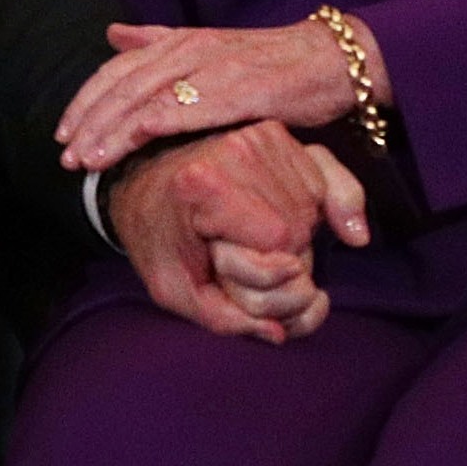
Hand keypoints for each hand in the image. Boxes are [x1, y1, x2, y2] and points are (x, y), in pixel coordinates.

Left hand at [59, 16, 392, 172]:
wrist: (328, 58)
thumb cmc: (268, 61)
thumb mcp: (207, 46)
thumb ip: (158, 40)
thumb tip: (111, 33)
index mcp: (178, 42)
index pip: (117, 70)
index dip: (86, 100)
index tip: (63, 132)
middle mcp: (188, 50)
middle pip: (122, 86)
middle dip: (89, 122)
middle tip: (66, 155)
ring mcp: (211, 68)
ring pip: (146, 98)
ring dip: (111, 131)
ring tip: (87, 161)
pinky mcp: (237, 90)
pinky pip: (188, 106)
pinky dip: (155, 123)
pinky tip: (134, 141)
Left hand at [106, 123, 369, 341]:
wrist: (141, 184)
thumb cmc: (159, 238)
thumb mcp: (175, 290)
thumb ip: (225, 319)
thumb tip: (280, 332)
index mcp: (202, 184)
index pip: (278, 240)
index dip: (261, 273)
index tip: (222, 264)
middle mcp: (236, 148)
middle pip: (299, 230)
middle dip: (278, 262)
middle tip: (235, 256)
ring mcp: (259, 135)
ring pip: (313, 211)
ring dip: (292, 239)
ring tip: (247, 237)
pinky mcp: (277, 133)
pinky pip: (324, 184)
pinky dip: (311, 211)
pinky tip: (280, 219)